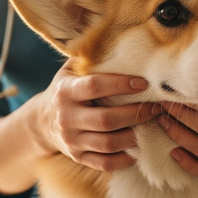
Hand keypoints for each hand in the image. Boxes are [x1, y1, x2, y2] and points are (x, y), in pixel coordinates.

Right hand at [35, 60, 158, 171]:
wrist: (41, 122)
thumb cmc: (65, 89)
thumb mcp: (69, 70)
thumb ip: (89, 58)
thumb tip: (114, 34)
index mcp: (66, 91)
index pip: (95, 87)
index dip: (121, 84)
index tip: (143, 82)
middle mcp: (67, 117)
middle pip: (106, 120)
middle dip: (135, 114)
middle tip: (156, 107)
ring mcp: (72, 140)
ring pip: (108, 144)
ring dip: (134, 136)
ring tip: (151, 126)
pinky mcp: (77, 157)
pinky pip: (104, 163)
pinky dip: (124, 159)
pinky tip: (139, 149)